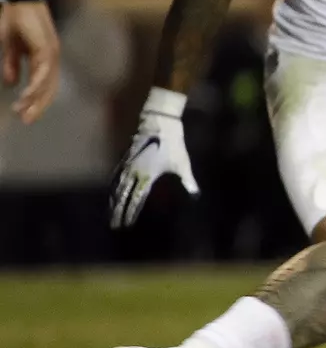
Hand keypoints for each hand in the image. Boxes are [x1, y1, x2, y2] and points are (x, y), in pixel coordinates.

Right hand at [0, 0, 59, 122]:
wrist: (19, 1)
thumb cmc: (15, 21)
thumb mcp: (10, 48)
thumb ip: (11, 65)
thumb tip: (12, 84)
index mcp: (43, 59)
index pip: (43, 85)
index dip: (35, 101)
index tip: (24, 115)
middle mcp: (50, 59)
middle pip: (49, 88)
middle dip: (38, 106)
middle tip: (27, 120)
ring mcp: (51, 53)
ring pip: (47, 82)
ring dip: (35, 98)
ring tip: (23, 110)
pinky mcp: (48, 48)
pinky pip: (44, 71)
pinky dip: (37, 84)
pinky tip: (27, 94)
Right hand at [110, 89, 199, 226]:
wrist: (159, 122)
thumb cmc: (173, 144)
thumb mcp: (182, 163)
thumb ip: (187, 181)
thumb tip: (195, 194)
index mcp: (146, 176)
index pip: (135, 199)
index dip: (130, 213)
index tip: (126, 225)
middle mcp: (133, 173)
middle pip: (122, 196)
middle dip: (117, 211)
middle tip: (114, 225)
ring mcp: (127, 165)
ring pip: (116, 187)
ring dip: (112, 201)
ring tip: (109, 213)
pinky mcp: (126, 158)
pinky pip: (116, 176)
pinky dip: (112, 187)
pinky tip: (111, 192)